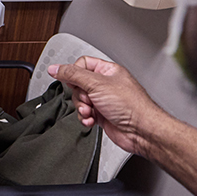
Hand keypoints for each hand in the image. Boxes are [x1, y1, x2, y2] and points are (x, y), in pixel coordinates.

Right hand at [48, 56, 162, 156]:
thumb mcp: (96, 84)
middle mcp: (106, 84)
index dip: (74, 73)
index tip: (70, 81)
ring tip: (90, 111)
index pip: (82, 64)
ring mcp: (103, 100)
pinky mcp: (102, 115)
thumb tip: (55, 68)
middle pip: (78, 84)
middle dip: (79, 95)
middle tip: (87, 99)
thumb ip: (72, 75)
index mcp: (108, 71)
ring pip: (80, 100)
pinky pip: (85, 113)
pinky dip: (85, 118)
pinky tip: (92, 120)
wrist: (141, 131)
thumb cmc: (130, 105)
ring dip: (82, 108)